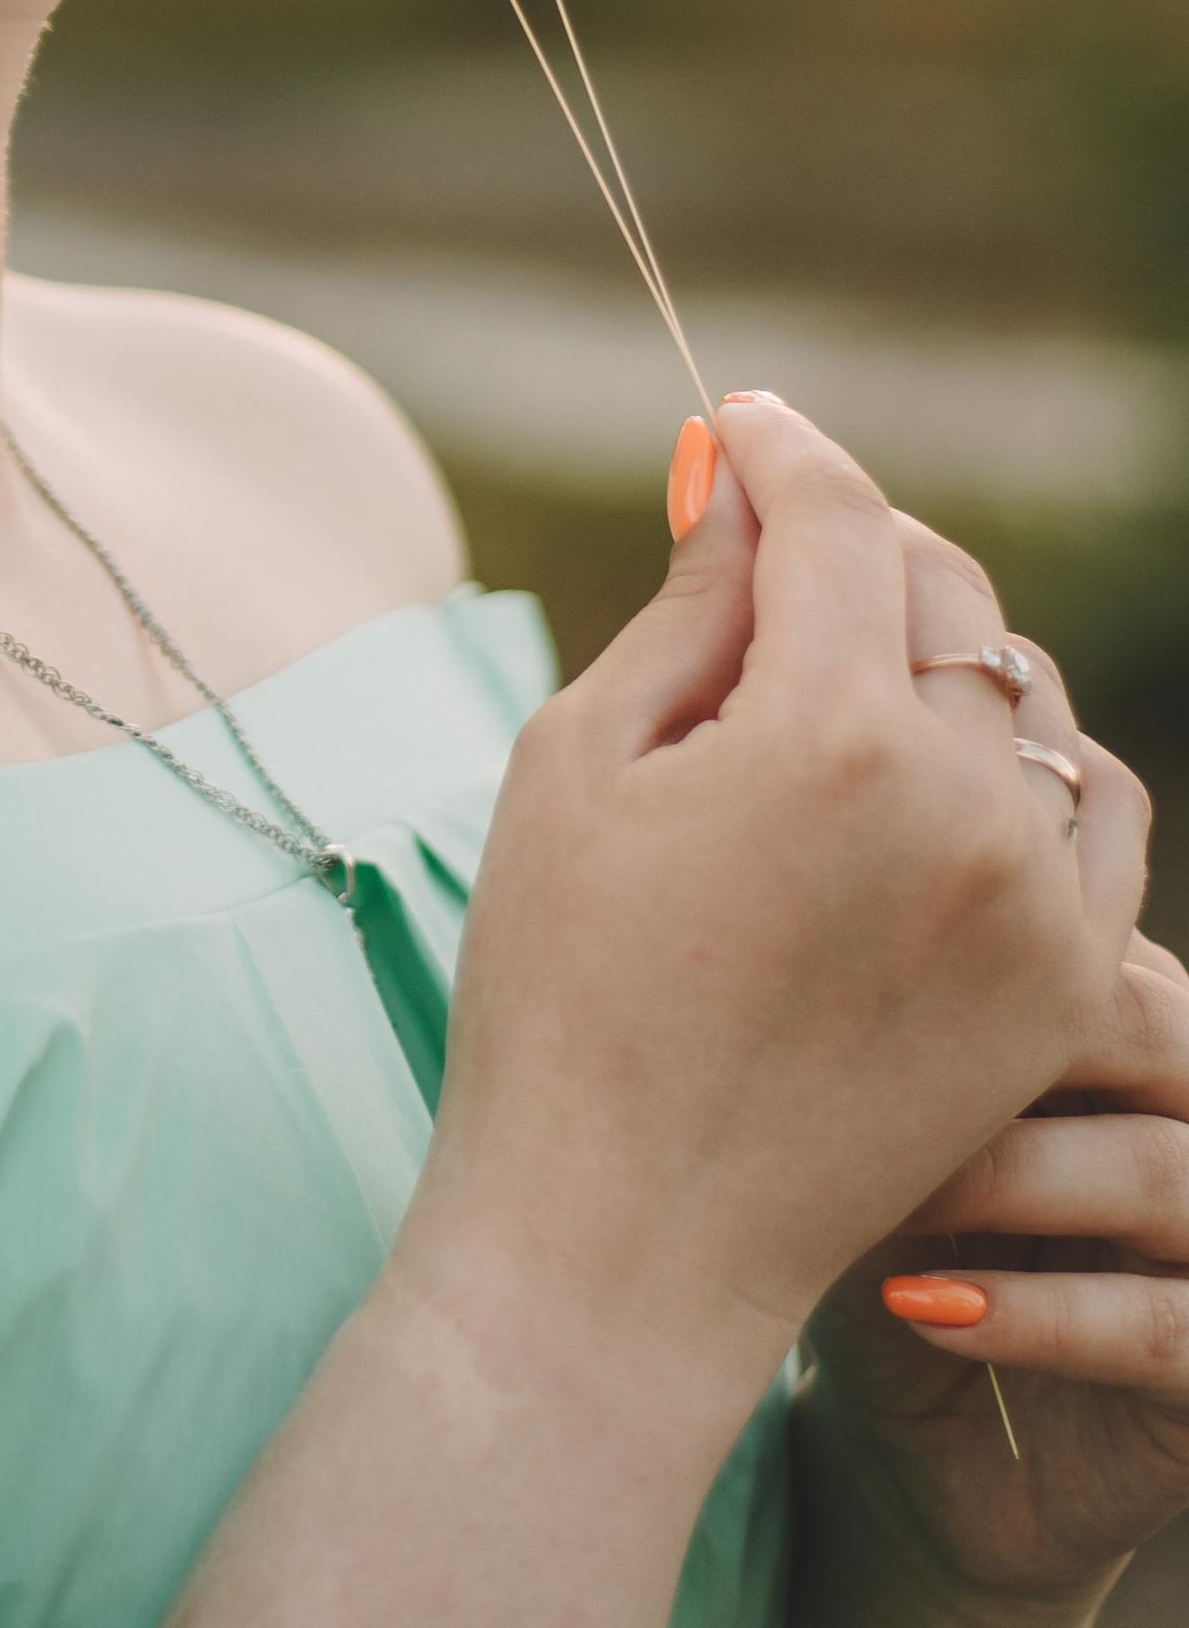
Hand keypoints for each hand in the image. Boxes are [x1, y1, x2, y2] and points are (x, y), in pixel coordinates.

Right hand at [399, 399, 1145, 1432]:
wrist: (631, 1238)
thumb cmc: (563, 987)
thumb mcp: (581, 760)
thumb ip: (686, 606)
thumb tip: (737, 480)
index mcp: (829, 737)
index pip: (835, 518)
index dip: (779, 444)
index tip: (735, 422)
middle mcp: (963, 807)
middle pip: (943, 588)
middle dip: (852, 541)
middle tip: (767, 542)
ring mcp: (1035, 903)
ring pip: (1024, 691)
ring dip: (938, 649)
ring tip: (842, 666)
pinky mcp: (1066, 984)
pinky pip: (1097, 808)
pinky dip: (1031, 760)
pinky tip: (947, 768)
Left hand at [803, 928, 1188, 1620]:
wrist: (918, 1461)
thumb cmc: (887, 1252)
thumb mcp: (870, 1137)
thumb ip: (872, 1041)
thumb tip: (792, 939)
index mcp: (1129, 1032)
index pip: (1092, 939)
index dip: (984, 947)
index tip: (848, 968)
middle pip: (1158, 1028)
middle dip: (1017, 1043)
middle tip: (880, 1073)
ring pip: (1162, 1171)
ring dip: (1011, 1178)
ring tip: (885, 1205)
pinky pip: (1162, 1328)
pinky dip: (1039, 1316)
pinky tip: (925, 1307)